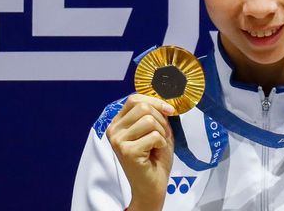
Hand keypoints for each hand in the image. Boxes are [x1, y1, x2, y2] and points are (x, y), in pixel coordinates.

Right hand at [106, 94, 175, 210]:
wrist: (152, 185)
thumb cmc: (155, 158)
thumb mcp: (156, 130)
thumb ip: (157, 114)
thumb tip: (165, 100)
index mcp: (118, 122)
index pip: (134, 99)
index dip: (155, 101)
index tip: (169, 110)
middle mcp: (114, 130)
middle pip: (143, 107)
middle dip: (161, 119)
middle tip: (162, 135)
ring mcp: (118, 140)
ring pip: (149, 120)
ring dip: (161, 133)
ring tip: (158, 145)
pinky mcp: (127, 151)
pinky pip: (154, 136)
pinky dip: (161, 143)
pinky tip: (155, 153)